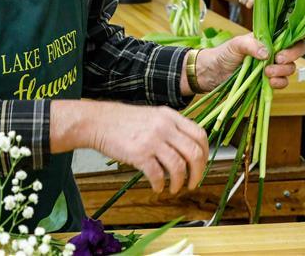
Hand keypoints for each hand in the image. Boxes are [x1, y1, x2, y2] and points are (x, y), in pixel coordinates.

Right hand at [51, 101, 208, 194]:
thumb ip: (171, 127)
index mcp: (170, 115)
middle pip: (194, 152)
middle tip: (193, 183)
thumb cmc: (124, 121)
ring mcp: (152, 140)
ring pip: (178, 166)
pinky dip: (159, 185)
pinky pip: (157, 174)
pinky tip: (156, 187)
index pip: (200, 134)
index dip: (206, 153)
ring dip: (179, 182)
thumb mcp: (153, 116)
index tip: (201, 165)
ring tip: (174, 188)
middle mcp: (164, 126)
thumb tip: (188, 148)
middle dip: (198, 173)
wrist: (98, 122)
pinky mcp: (139, 153)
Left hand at [191, 33, 304, 91]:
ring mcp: (271, 66)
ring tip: (267, 73)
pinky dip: (279, 83)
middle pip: (295, 52)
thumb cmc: (223, 54)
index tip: (284, 51)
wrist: (212, 73)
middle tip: (277, 61)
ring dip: (282, 72)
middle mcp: (273, 51)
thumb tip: (267, 53)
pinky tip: (269, 82)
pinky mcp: (268, 81)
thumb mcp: (235, 45)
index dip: (294, 42)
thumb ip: (250, 45)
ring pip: (289, 69)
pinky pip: (282, 82)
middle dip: (290, 57)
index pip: (290, 36)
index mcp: (267, 38)